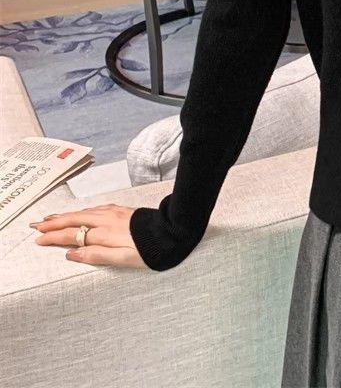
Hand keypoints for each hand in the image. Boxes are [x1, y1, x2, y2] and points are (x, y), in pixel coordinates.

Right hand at [29, 203, 146, 268]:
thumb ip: (96, 256)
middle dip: (54, 223)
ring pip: (84, 212)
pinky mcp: (123, 210)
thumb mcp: (123, 260)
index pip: (72, 235)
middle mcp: (106, 220)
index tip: (38, 240)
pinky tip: (82, 212)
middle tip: (37, 226)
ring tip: (53, 218)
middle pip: (75, 219)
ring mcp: (115, 213)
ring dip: (67, 215)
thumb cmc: (150, 250)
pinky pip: (96, 208)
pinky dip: (83, 210)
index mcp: (104, 234)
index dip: (54, 237)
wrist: (173, 230)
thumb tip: (71, 254)